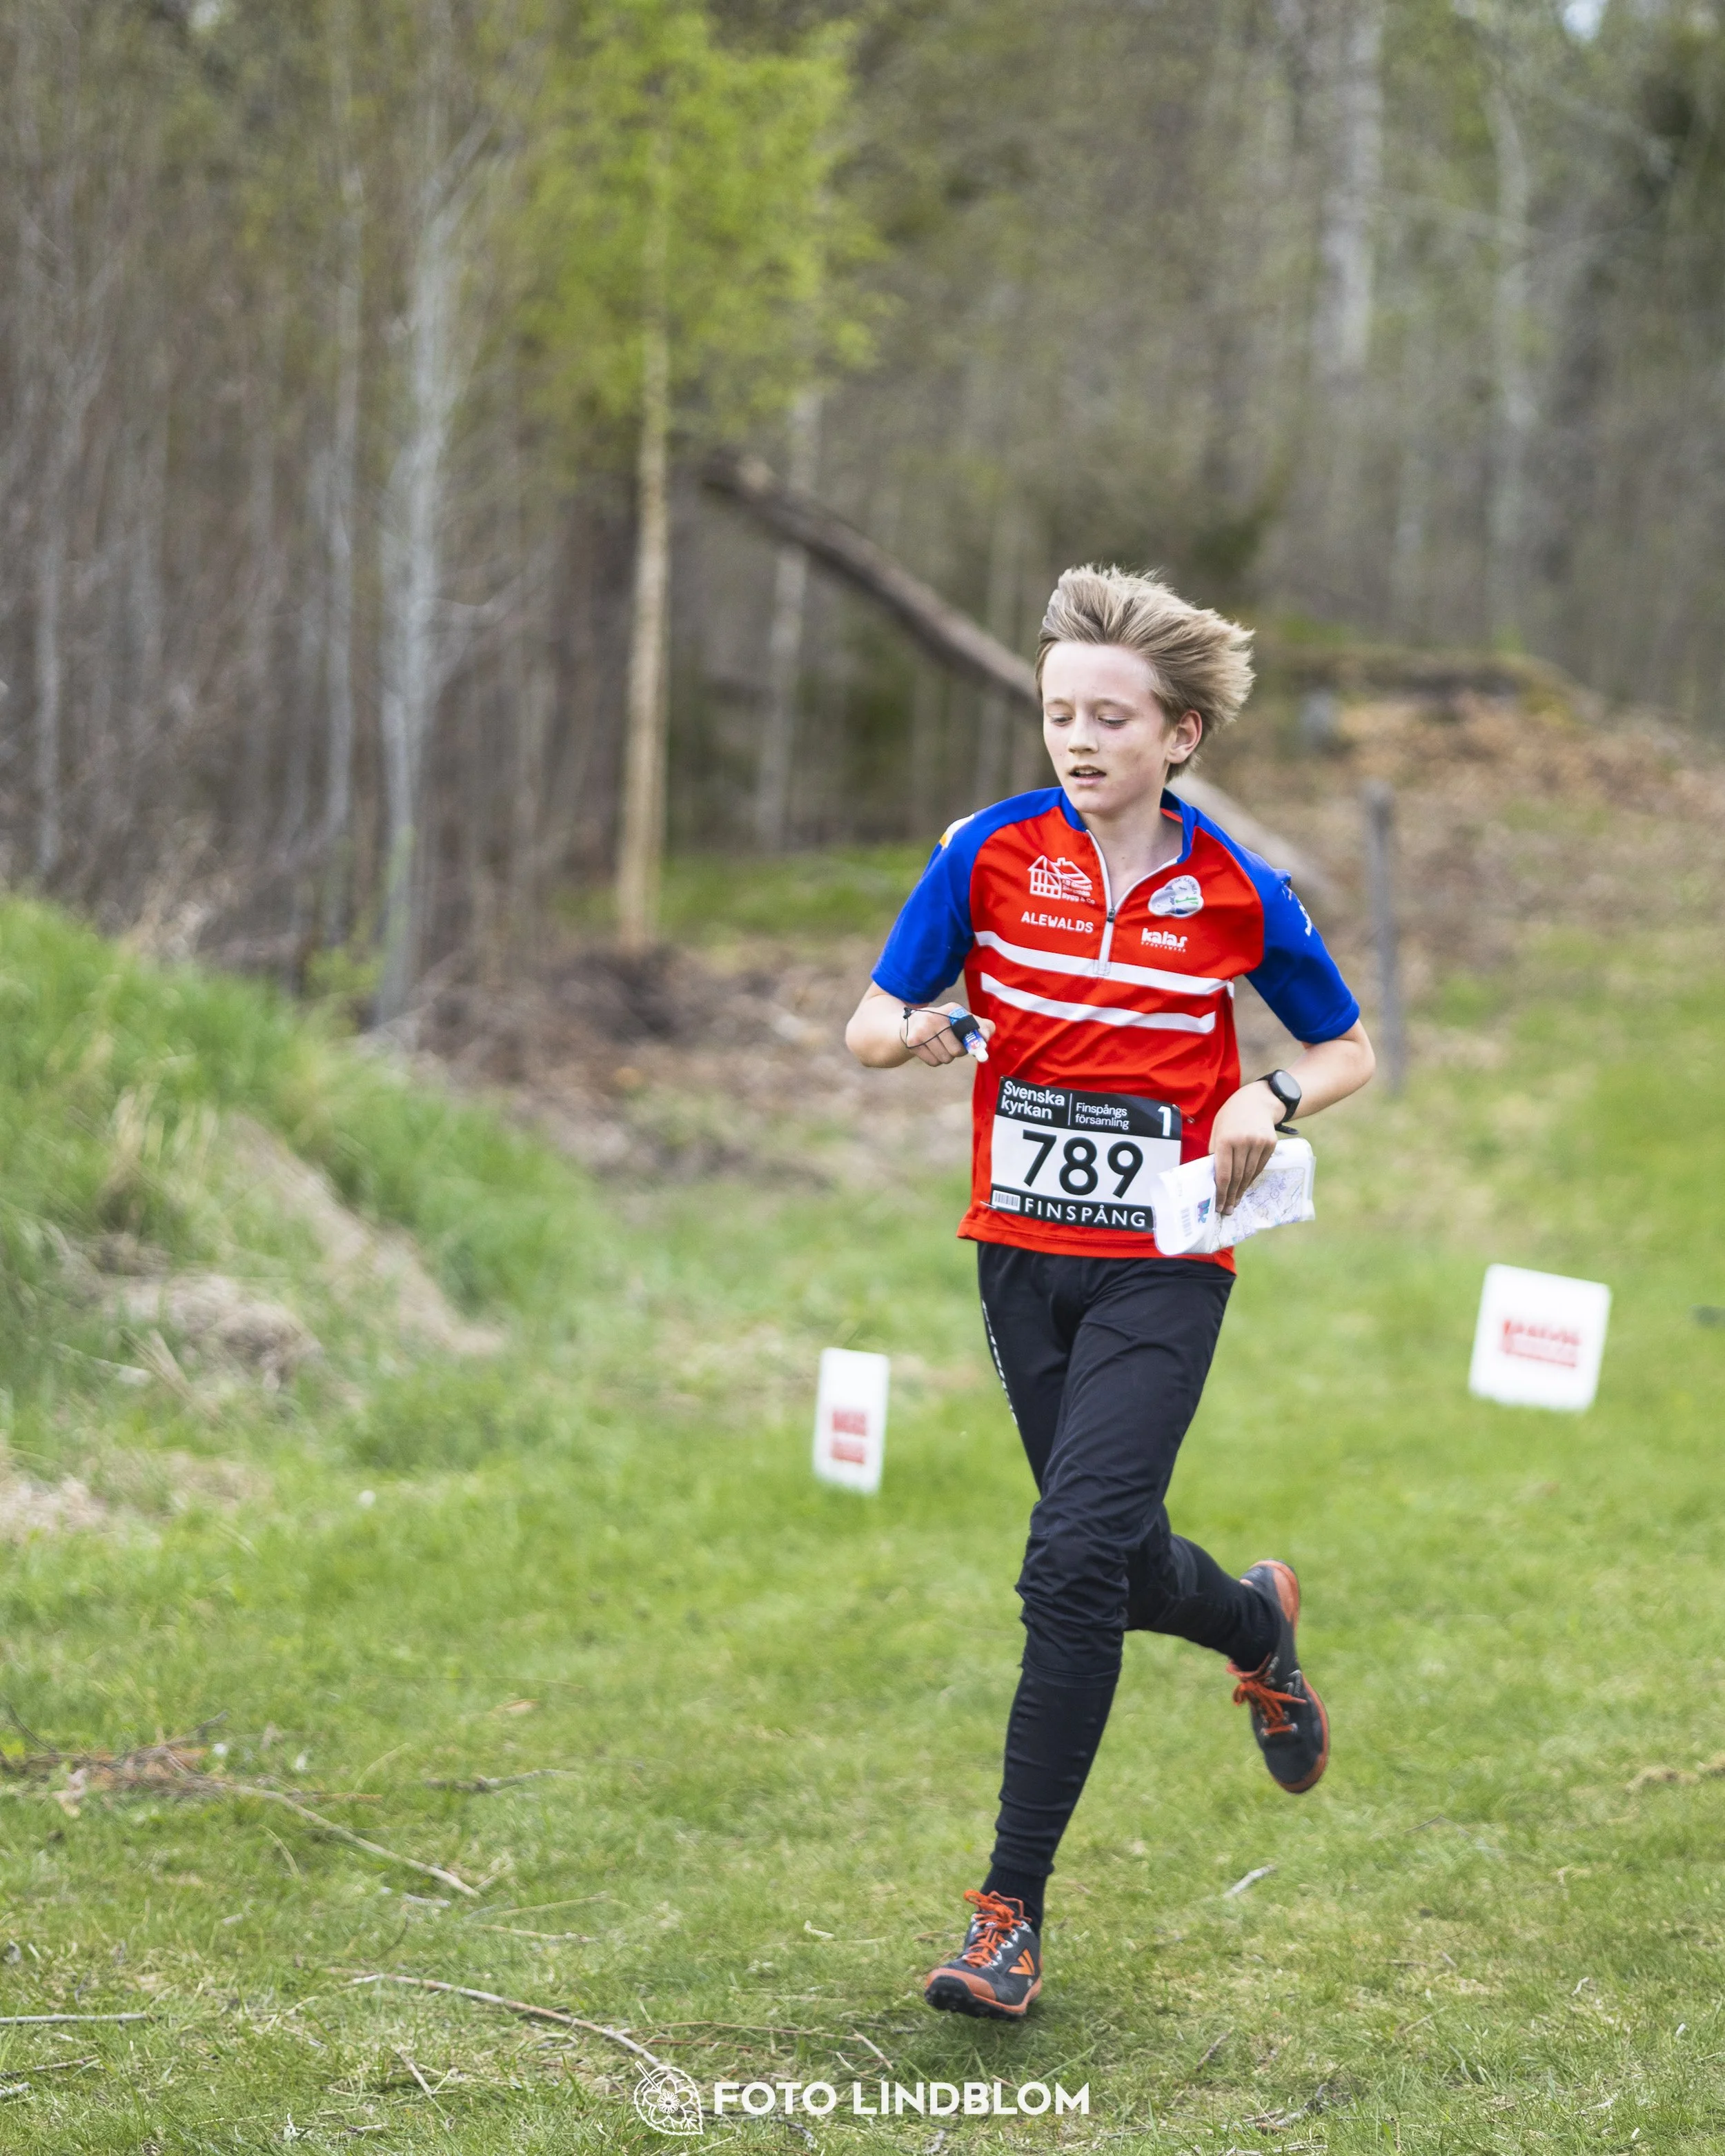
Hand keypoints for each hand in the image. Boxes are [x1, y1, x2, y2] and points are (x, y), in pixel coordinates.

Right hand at [903, 1002, 995, 1067]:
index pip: (970, 1025)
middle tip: (952, 1045)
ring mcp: (922, 1030)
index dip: (977, 1038)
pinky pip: (934, 1062)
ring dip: (946, 1056)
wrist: (908, 1025)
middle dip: (958, 1052)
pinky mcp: (912, 1042)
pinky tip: (930, 1049)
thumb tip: (985, 1037)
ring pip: (946, 1058)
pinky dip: (935, 1060)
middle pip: (957, 1050)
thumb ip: (979, 1026)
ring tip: (939, 1045)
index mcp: (951, 1009)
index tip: (981, 1045)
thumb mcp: (959, 1019)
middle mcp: (935, 1017)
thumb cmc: (941, 1024)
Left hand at [1208, 1080, 1280, 1215]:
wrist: (1257, 1101)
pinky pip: (1260, 1167)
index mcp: (1225, 1139)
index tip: (1219, 1206)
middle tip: (1228, 1209)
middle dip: (1231, 1195)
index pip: (1223, 1173)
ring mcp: (1259, 1143)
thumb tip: (1212, 1177)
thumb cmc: (1230, 1117)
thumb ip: (1215, 1152)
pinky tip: (1245, 1186)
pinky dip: (1252, 1178)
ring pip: (1249, 1174)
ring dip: (1242, 1190)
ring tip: (1235, 1202)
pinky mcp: (1271, 1144)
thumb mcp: (1216, 1130)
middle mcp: (1243, 1142)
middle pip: (1237, 1177)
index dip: (1221, 1192)